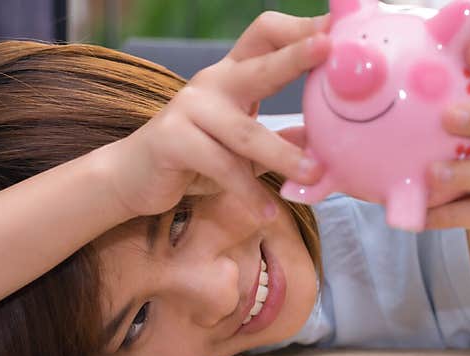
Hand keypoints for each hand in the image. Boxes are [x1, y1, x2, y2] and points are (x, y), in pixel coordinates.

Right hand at [102, 12, 330, 219]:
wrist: (135, 177)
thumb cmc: (197, 158)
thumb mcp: (246, 148)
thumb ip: (282, 140)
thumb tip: (325, 143)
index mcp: (233, 75)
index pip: (266, 36)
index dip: (298, 30)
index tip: (333, 29)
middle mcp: (212, 83)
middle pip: (259, 65)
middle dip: (295, 56)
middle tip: (328, 50)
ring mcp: (189, 108)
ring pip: (246, 133)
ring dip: (283, 155)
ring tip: (313, 174)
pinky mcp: (172, 139)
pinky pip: (221, 167)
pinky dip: (248, 192)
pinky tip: (267, 212)